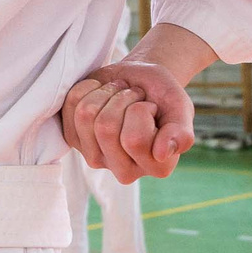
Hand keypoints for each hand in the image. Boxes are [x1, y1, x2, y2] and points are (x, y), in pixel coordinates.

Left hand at [61, 59, 194, 181]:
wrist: (143, 81)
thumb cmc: (163, 97)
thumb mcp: (181, 109)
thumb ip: (181, 133)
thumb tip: (161, 154)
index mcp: (157, 167)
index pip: (134, 139)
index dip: (142, 110)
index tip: (152, 107)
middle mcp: (125, 171)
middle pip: (105, 128)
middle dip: (121, 98)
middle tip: (135, 96)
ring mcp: (96, 158)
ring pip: (86, 115)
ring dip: (105, 92)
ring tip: (120, 94)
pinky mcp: (74, 139)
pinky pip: (70, 106)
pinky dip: (89, 88)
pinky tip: (103, 95)